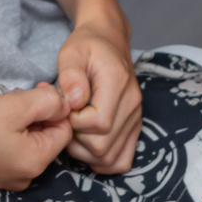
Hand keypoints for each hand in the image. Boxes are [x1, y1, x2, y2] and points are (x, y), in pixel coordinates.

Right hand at [0, 82, 73, 190]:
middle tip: (17, 96)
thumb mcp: (16, 105)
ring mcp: (10, 179)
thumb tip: (66, 104)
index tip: (38, 90)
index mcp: (37, 162)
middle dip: (38, 114)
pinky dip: (11, 133)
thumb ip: (49, 102)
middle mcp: (27, 177)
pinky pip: (15, 150)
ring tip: (3, 107)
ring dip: (24, 121)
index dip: (57, 107)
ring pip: (31, 142)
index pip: (65, 131)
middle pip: (48, 137)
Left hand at [55, 22, 141, 173]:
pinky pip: (123, 159)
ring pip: (112, 158)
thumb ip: (70, 75)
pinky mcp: (134, 126)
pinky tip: (88, 145)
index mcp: (118, 83)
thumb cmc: (87, 46)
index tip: (65, 110)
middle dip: (78, 141)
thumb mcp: (72, 52)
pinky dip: (103, 161)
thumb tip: (75, 101)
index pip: (99, 122)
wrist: (108, 40)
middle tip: (67, 122)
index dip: (75, 123)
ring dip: (87, 154)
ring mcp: (136, 117)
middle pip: (104, 145)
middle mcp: (132, 103)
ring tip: (75, 133)